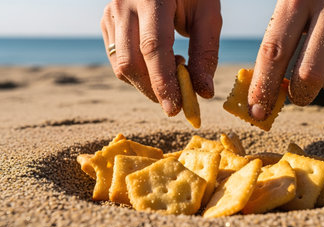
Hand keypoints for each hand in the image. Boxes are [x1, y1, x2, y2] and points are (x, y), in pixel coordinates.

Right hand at [101, 0, 221, 115]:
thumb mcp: (207, 15)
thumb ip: (206, 53)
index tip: (174, 109)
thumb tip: (203, 93)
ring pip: (121, 66)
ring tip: (172, 71)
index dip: (163, 82)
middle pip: (131, 62)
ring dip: (146, 83)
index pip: (153, 47)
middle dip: (154, 89)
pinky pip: (118, 60)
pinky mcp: (106, 23)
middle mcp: (124, 5)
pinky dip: (138, 74)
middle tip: (178, 99)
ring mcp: (110, 14)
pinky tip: (157, 63)